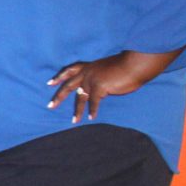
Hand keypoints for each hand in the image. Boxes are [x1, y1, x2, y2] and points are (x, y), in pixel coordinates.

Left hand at [48, 51, 168, 121]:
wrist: (136, 64)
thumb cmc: (128, 66)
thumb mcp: (110, 69)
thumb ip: (102, 78)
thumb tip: (99, 90)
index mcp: (90, 66)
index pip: (70, 70)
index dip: (60, 77)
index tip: (50, 83)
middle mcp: (88, 72)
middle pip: (69, 85)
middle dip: (59, 96)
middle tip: (50, 105)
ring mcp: (92, 79)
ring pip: (80, 97)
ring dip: (77, 110)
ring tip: (73, 121)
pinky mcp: (100, 87)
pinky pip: (94, 101)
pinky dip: (92, 110)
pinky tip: (91, 118)